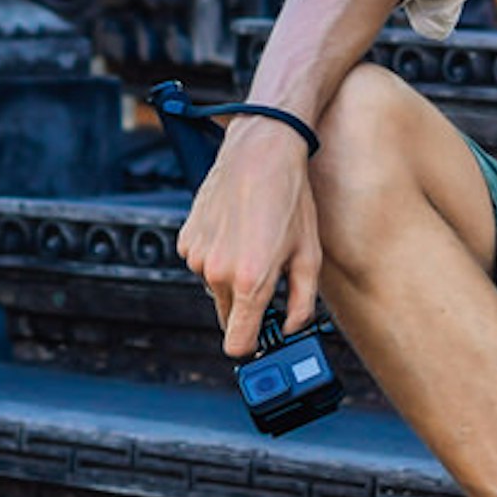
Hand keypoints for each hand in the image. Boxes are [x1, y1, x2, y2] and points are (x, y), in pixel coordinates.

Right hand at [174, 118, 320, 359]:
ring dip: (231, 277)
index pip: (237, 343)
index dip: (252, 344)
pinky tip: (236, 230)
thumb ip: (302, 303)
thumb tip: (294, 328)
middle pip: (227, 315)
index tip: (262, 338)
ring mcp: (198, 256)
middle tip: (269, 277)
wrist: (261, 153)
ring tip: (254, 242)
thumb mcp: (309, 255)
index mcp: (250, 282)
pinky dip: (217, 256)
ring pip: (214, 287)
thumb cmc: (290, 200)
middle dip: (246, 306)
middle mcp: (217, 273)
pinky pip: (203, 263)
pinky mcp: (186, 239)